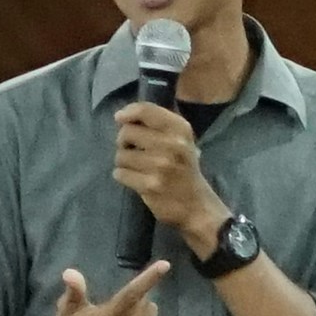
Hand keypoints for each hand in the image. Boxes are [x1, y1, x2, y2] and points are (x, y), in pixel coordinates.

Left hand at [112, 99, 223, 236]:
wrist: (196, 205)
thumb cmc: (183, 168)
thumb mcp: (181, 140)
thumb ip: (157, 124)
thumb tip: (121, 116)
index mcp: (180, 129)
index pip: (145, 110)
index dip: (128, 112)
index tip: (119, 118)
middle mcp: (172, 144)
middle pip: (127, 132)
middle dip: (123, 141)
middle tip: (131, 149)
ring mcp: (160, 165)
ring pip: (121, 155)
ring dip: (123, 161)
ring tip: (136, 167)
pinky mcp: (150, 185)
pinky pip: (120, 173)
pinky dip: (123, 176)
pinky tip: (135, 179)